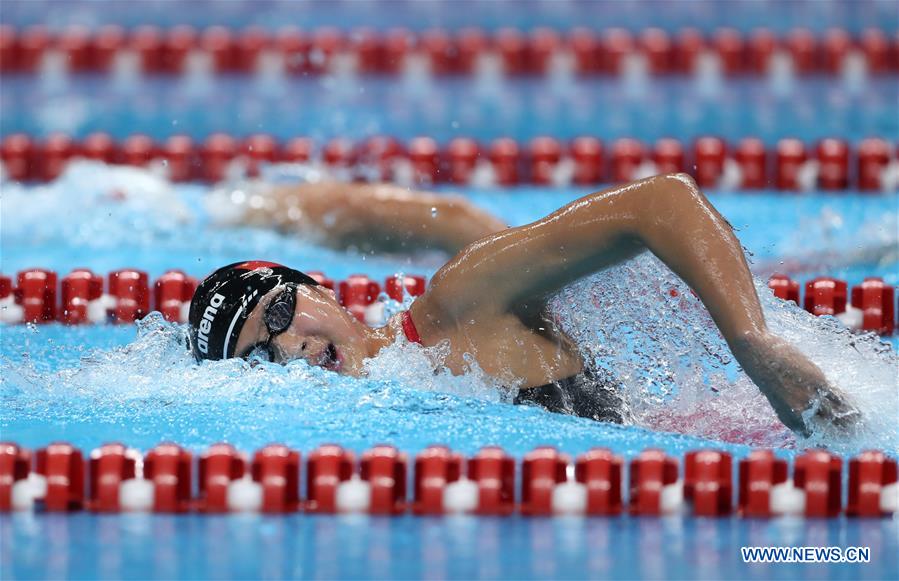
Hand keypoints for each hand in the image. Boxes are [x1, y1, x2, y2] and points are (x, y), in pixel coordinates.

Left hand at [732, 332, 860, 436]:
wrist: (757, 353)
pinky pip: (840, 398)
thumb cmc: (765, 372)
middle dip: (842, 431)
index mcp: (788, 419)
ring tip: (856, 421)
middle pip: (830, 429)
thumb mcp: (777, 397)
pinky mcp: (817, 382)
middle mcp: (799, 413)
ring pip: (838, 414)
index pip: (813, 436)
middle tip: (850, 430)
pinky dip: (850, 404)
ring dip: (850, 420)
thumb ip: (792, 407)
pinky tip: (857, 408)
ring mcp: (810, 398)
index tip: (836, 436)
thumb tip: (810, 413)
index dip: (828, 437)